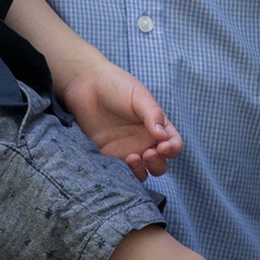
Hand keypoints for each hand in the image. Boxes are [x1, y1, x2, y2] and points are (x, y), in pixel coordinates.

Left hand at [57, 60, 181, 180]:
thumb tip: (163, 137)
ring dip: (143, 171)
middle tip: (148, 153)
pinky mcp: (109, 156)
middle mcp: (144, 141)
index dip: (172, 149)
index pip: (174, 144)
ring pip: (144, 173)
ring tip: (132, 157)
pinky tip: (119, 162)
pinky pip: (121, 174)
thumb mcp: (138, 96)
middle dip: (158, 164)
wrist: (85, 85)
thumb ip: (153, 114)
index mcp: (156, 125)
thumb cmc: (116, 85)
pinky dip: (124, 174)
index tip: (162, 146)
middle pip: (161, 164)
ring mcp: (127, 150)